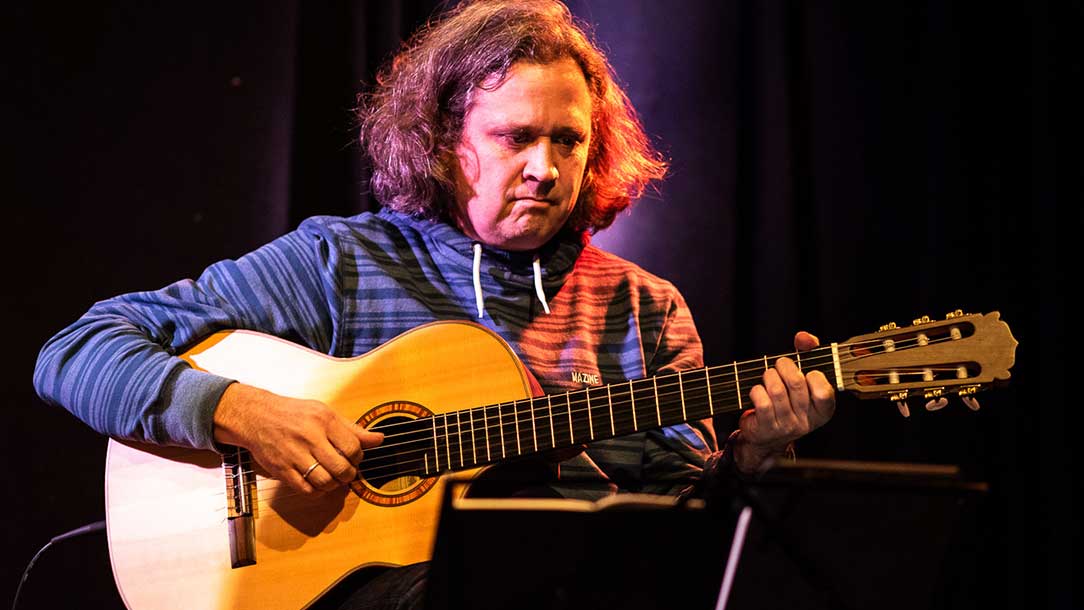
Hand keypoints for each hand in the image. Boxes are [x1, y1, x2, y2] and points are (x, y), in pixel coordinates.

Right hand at [212, 383, 383, 494]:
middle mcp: (309, 437)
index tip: (355, 458)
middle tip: (346, 472)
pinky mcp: (282, 470)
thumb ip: (352, 429)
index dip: (358, 457)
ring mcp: (294, 455)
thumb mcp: (325, 413)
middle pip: (341, 468)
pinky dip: (317, 491)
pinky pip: (307, 489)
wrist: (257, 416)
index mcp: (324, 420)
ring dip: (334, 485)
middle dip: (349, 474)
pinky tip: (318, 482)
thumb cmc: (294, 414)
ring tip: (333, 477)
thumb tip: (379, 439)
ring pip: (325, 481)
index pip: (353, 447)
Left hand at [735, 331, 834, 472]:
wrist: (766, 436)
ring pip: (776, 391)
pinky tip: (757, 391)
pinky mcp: (766, 428)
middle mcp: (807, 421)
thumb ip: (807, 353)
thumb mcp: (802, 379)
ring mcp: (786, 427)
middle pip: (796, 384)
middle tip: (779, 364)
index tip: (807, 372)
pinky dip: (756, 390)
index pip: (824, 392)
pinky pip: (761, 401)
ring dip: (768, 376)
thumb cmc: (787, 400)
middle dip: (784, 366)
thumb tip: (804, 337)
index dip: (814, 376)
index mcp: (823, 411)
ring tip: (767, 376)